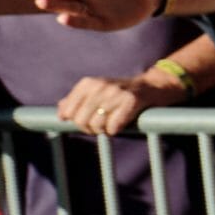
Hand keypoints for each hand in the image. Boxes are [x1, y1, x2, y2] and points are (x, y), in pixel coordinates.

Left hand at [56, 70, 175, 136]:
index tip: (86, 121)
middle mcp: (100, 86)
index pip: (68, 112)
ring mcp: (116, 93)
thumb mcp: (96, 91)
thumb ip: (76, 100)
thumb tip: (60, 112)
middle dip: (89, 128)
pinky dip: (115, 130)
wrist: (153, 86)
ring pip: (96, 125)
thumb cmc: (121, 92)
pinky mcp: (131, 101)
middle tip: (100, 127)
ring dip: (103, 130)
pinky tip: (121, 124)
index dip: (75, 121)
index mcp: (88, 83)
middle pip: (80, 120)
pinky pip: (113, 127)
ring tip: (110, 125)